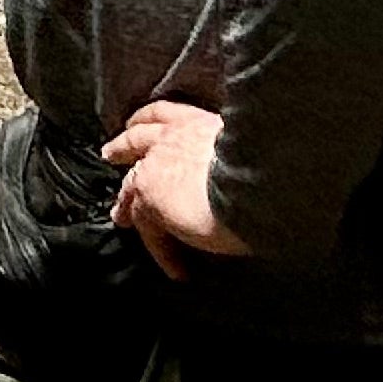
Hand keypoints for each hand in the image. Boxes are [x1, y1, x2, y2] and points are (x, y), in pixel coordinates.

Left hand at [102, 100, 246, 277]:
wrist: (262, 183)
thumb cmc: (271, 167)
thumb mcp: (253, 149)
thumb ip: (235, 154)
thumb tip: (242, 168)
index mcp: (199, 122)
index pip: (165, 113)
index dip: (148, 120)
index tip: (136, 123)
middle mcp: (174, 138)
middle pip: (136, 140)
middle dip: (123, 148)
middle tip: (110, 154)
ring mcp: (157, 166)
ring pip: (132, 186)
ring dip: (126, 203)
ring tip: (122, 217)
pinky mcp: (151, 200)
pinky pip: (148, 229)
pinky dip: (161, 250)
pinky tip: (173, 268)